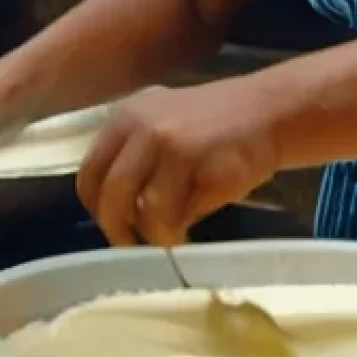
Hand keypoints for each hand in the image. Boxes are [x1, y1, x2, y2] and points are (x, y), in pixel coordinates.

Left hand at [75, 82, 280, 247]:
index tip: (108, 222)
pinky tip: (187, 229)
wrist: (267, 112)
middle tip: (129, 243)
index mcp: (124, 118)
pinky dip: (177, 228)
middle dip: (117, 227)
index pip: (90, 171)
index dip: (95, 205)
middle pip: (110, 193)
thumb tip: (114, 210)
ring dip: (153, 233)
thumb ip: (133, 158)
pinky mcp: (201, 167)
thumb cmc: (211, 127)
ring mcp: (171, 147)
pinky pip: (176, 213)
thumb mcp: (160, 125)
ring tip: (167, 237)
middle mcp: (141, 129)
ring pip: (143, 209)